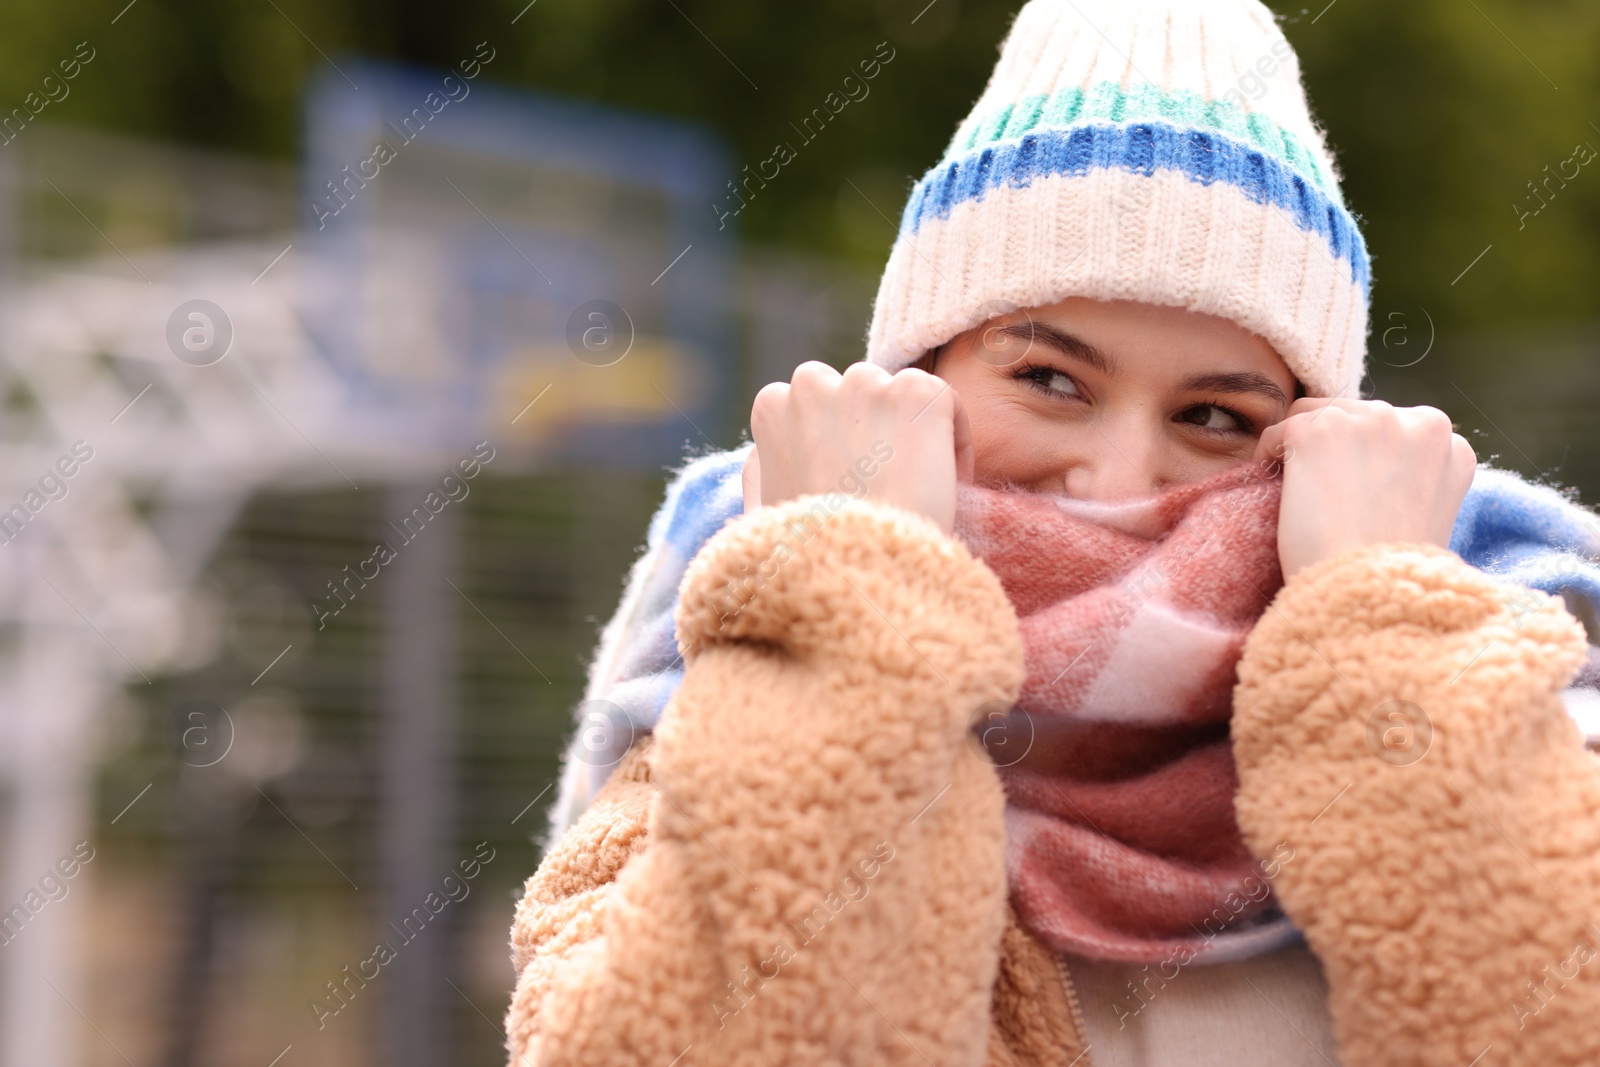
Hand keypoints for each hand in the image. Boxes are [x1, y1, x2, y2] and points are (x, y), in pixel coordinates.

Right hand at [742, 361, 972, 535]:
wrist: (854, 579)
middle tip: (885, 484)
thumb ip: (762, 469)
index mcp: (772, 408)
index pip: (814, 406)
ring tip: (913, 489)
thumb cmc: (808, 558)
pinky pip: (945, 403)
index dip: (836, 445)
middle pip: (856, 391)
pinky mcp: (915, 395)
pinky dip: (953, 440)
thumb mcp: (762, 510)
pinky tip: (945, 484)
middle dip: (871, 425)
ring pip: (898, 395)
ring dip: (908, 430)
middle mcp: (812, 385)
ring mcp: (865, 386)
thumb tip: (765, 453)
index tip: (851, 485)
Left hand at [1253, 398, 1476, 581]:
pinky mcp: (1321, 430)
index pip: (1396, 430)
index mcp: (1451, 445)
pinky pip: (1280, 429)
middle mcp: (1419, 423)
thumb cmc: (1391, 573)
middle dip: (1336, 448)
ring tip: (1300, 492)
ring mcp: (1370, 421)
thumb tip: (1374, 467)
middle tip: (1320, 493)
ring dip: (1304, 448)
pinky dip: (1270, 455)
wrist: (1370, 594)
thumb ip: (1412, 479)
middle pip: (1357, 415)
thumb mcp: (1425, 516)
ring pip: (1316, 415)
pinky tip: (1274, 487)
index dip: (1366, 458)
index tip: (1352, 488)